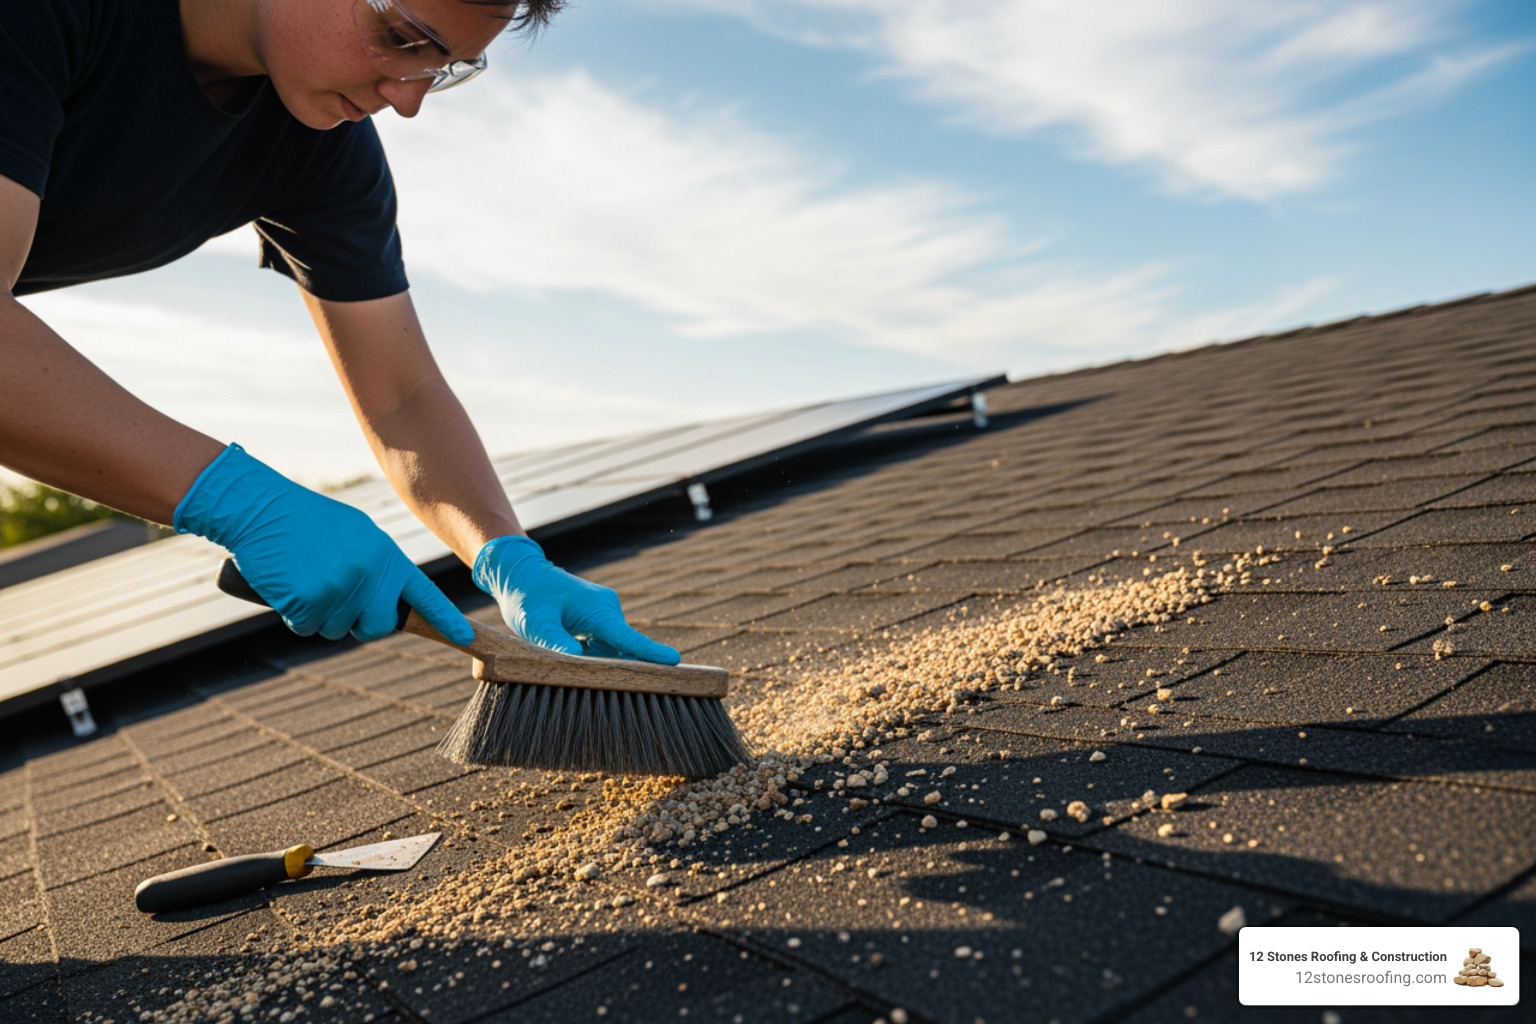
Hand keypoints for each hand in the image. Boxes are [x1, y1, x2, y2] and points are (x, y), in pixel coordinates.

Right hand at [175, 444, 473, 644]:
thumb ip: (376, 567)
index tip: (466, 637)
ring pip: (335, 629)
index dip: (445, 619)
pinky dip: (293, 615)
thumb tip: (387, 603)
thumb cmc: (305, 521)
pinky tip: (288, 586)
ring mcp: (341, 588)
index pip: (423, 594)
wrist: (260, 508)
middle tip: (334, 600)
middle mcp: (370, 574)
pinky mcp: (309, 600)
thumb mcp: (355, 535)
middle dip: (357, 624)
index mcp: (386, 556)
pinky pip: (305, 627)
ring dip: (318, 616)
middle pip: (376, 627)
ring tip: (305, 578)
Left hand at [473, 534, 678, 664]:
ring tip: (567, 654)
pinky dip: (593, 657)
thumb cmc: (528, 598)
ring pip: (612, 650)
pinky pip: (604, 646)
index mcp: (596, 608)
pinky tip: (571, 650)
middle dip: (613, 669)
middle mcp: (608, 610)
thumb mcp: (535, 623)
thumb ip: (556, 642)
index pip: (627, 637)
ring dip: (597, 663)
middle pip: (621, 650)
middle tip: (593, 684)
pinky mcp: (600, 620)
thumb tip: (578, 662)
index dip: (649, 652)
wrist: (522, 575)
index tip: (674, 661)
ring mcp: (606, 614)